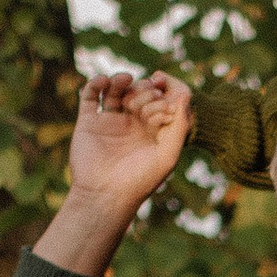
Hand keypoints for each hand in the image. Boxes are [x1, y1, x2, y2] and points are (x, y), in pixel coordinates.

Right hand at [36, 71, 192, 273]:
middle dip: (145, 90)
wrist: (105, 197)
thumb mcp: (168, 155)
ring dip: (122, 80)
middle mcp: (132, 124)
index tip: (165, 94)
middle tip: (147, 99)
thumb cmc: (140, 181)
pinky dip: (95, 83)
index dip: (166, 93)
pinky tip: (103, 81)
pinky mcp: (89, 122)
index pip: (161, 102)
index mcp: (153, 131)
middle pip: (140, 93)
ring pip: (116, 90)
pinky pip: (90, 96)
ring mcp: (110, 121)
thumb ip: (180, 126)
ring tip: (126, 79)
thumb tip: (187, 93)